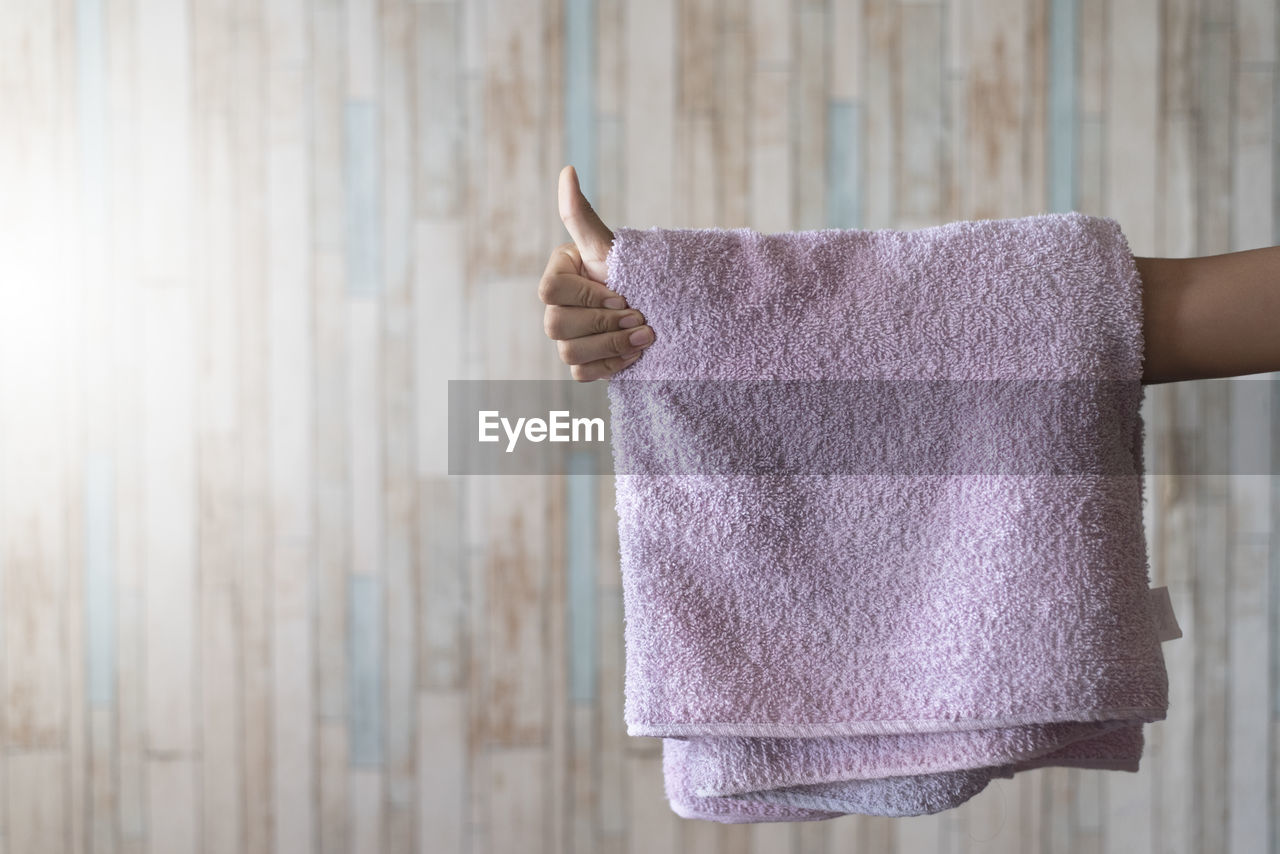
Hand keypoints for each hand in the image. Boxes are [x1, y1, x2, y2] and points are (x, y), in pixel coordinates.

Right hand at [540, 165, 654, 381]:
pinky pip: (582, 374)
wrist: (664, 304)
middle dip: (604, 324)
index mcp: (558, 275)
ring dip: (611, 346)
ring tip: (644, 338)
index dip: (587, 297)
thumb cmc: (634, 271)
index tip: (622, 294)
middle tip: (640, 319)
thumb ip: (581, 216)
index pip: (549, 291)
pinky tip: (635, 355)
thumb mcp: (609, 246)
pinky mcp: (584, 364)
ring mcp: (568, 338)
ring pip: (568, 353)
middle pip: (556, 326)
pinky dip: (611, 365)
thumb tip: (567, 171)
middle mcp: (557, 308)